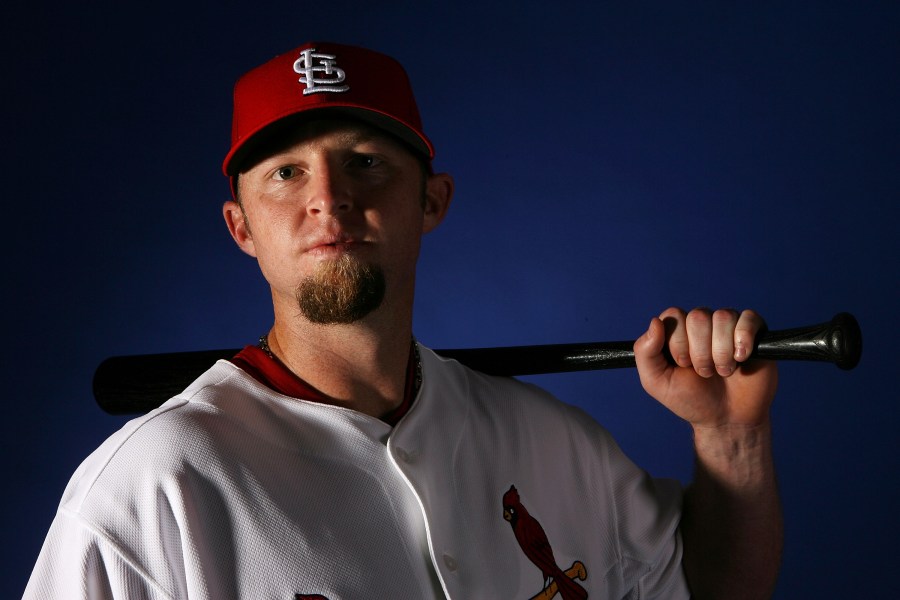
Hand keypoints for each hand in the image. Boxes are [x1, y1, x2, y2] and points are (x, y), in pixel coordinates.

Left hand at [633, 307, 777, 429]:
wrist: (726, 420)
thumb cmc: (690, 400)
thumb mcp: (656, 381)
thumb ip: (645, 352)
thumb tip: (655, 322)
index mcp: (677, 330)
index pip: (674, 315)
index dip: (679, 342)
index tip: (683, 365)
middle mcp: (702, 324)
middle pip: (698, 316)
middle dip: (700, 352)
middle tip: (704, 373)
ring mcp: (728, 326)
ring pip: (723, 317)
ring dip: (722, 353)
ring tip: (723, 371)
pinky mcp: (754, 332)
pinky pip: (748, 318)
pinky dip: (744, 340)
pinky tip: (741, 359)